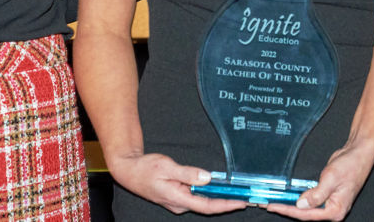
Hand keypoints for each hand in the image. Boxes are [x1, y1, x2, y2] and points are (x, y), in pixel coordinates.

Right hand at [106, 152, 246, 215]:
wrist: (128, 171)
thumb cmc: (145, 169)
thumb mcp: (166, 167)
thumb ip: (187, 173)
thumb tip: (207, 178)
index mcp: (177, 199)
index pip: (206, 206)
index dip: (225, 205)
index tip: (240, 202)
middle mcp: (179, 204)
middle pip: (207, 206)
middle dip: (226, 202)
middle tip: (244, 196)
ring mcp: (178, 201)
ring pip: (201, 201)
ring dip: (218, 198)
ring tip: (235, 192)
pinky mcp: (176, 196)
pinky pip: (195, 197)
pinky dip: (208, 193)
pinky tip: (216, 187)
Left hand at [265, 140, 373, 219]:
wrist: (359, 154)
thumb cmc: (351, 166)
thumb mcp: (331, 179)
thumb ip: (316, 194)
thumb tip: (300, 205)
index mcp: (335, 211)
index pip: (307, 214)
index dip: (288, 210)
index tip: (274, 206)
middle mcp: (332, 210)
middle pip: (305, 214)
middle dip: (287, 209)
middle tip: (269, 204)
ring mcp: (329, 202)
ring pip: (306, 207)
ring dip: (291, 204)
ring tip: (274, 201)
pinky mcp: (326, 195)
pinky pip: (310, 199)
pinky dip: (298, 197)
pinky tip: (287, 196)